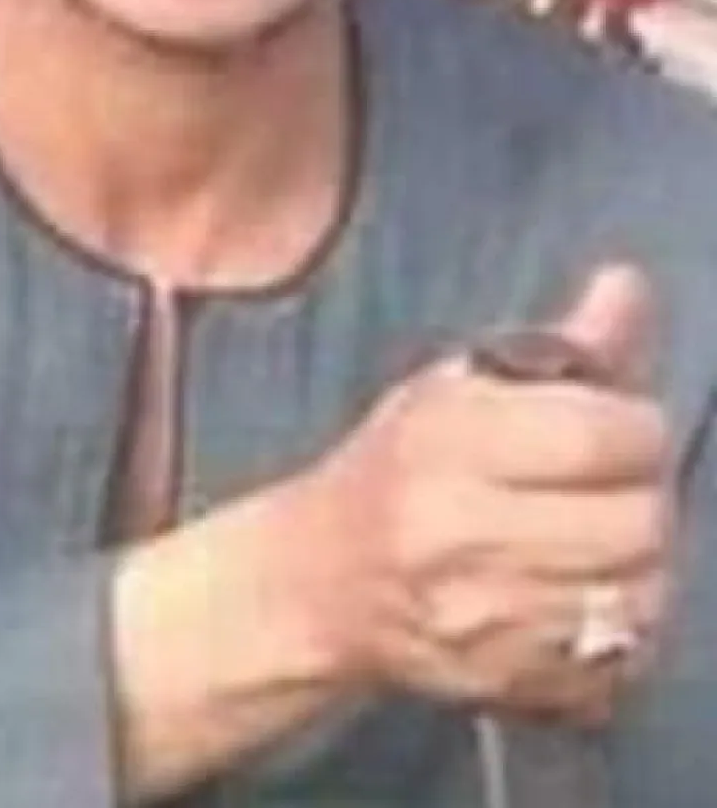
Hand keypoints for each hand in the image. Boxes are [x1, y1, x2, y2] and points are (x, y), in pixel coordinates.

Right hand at [271, 264, 673, 724]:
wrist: (321, 584)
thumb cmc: (394, 468)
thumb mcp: (459, 386)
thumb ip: (562, 347)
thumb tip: (629, 283)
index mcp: (448, 442)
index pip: (598, 437)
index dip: (636, 425)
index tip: (623, 423)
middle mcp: (462, 534)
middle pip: (637, 522)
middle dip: (646, 494)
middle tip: (618, 483)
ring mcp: (487, 621)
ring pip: (641, 595)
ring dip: (642, 562)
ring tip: (606, 537)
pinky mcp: (510, 684)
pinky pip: (623, 661)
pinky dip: (624, 626)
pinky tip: (588, 593)